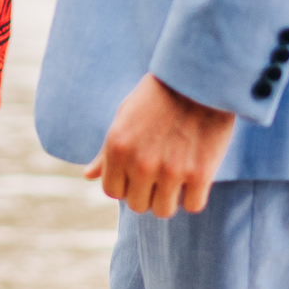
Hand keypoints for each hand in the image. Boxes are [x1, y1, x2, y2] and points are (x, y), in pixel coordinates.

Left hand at [85, 75, 237, 217]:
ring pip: (164, 210)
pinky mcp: (200, 174)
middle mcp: (140, 164)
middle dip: (147, 193)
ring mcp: (170, 172)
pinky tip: (195, 176)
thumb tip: (88, 176)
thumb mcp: (124, 117)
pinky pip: (192, 206)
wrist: (198, 77)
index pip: (113, 191)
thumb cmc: (157, 96)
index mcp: (117, 148)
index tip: (137, 173)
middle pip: (138, 205)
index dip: (125, 184)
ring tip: (176, 177)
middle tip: (159, 173)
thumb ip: (106, 152)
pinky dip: (194, 196)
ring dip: (169, 198)